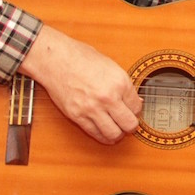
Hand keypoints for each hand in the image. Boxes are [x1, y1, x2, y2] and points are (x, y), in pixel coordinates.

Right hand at [19, 25, 142, 144]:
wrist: (57, 60)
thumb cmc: (82, 58)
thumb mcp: (111, 66)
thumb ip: (124, 85)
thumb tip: (136, 101)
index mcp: (120, 82)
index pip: (137, 107)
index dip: (136, 110)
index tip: (132, 110)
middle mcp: (108, 97)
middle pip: (129, 124)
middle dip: (131, 126)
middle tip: (128, 123)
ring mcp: (92, 108)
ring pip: (113, 134)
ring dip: (118, 134)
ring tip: (117, 129)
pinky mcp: (77, 116)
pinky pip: (95, 133)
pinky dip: (102, 136)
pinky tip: (104, 132)